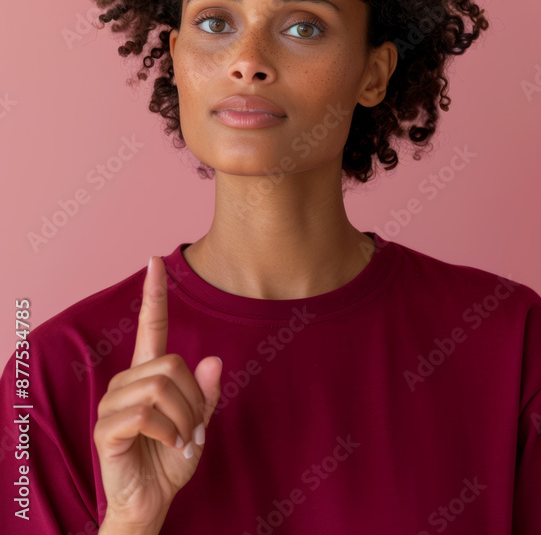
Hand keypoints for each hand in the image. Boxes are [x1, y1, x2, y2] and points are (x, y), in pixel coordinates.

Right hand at [93, 254, 222, 530]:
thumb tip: (214, 359)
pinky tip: (169, 446)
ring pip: (161, 387)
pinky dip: (168, 432)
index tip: (155, 261)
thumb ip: (206, 395)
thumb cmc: (171, 459)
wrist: (150, 500)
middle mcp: (127, 381)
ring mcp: (113, 404)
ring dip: (183, 418)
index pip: (151, 326)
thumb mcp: (198, 425)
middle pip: (171, 364)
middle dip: (194, 399)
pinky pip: (146, 414)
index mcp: (148, 374)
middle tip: (193, 429)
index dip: (154, 294)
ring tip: (181, 440)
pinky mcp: (106, 428)